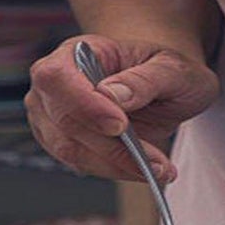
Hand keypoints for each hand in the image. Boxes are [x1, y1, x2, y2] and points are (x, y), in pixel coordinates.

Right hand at [26, 34, 218, 182]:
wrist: (161, 91)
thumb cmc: (161, 71)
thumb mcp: (169, 68)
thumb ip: (144, 79)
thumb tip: (114, 95)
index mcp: (76, 52)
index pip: (57, 77)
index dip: (84, 105)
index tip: (120, 126)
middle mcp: (56, 86)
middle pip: (64, 121)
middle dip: (109, 145)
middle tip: (152, 158)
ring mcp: (55, 119)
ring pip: (71, 151)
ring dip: (116, 164)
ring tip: (158, 167)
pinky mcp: (66, 146)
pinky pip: (84, 165)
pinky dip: (117, 171)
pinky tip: (147, 169)